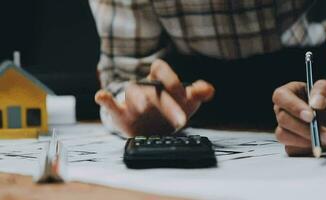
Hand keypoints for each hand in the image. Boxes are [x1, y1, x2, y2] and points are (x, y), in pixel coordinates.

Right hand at [95, 59, 214, 135]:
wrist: (149, 129)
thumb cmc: (168, 110)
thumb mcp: (185, 103)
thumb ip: (198, 93)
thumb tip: (210, 89)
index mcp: (159, 82)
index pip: (161, 69)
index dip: (172, 79)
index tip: (186, 94)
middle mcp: (146, 88)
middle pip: (154, 89)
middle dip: (168, 104)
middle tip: (182, 121)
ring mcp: (132, 100)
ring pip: (132, 92)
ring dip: (138, 99)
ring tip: (143, 107)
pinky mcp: (121, 113)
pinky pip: (110, 104)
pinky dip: (105, 100)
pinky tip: (101, 97)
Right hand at [272, 80, 325, 155]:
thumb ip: (323, 90)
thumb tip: (315, 103)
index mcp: (289, 92)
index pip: (281, 96)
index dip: (293, 106)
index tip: (310, 116)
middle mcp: (283, 110)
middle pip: (283, 118)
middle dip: (305, 128)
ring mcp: (284, 127)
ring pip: (283, 135)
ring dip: (306, 140)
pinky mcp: (289, 143)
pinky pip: (291, 148)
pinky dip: (306, 148)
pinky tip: (320, 144)